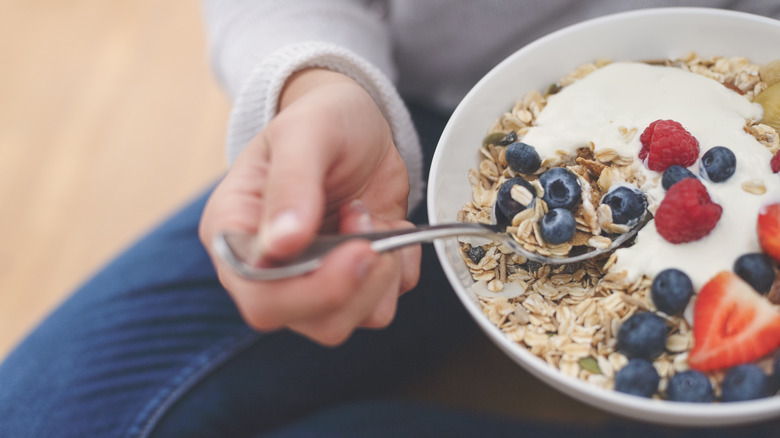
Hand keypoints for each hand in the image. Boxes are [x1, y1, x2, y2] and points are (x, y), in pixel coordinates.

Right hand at [199, 69, 420, 344]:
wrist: (358, 122)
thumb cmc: (321, 119)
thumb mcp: (305, 134)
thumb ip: (292, 183)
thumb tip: (283, 243)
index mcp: (235, 234)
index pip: (259, 296)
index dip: (311, 291)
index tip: (358, 252)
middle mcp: (269, 269)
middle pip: (309, 320)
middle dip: (355, 282)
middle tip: (369, 224)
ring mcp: (311, 280)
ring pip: (346, 322)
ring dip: (378, 275)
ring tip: (371, 217)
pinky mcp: (352, 281)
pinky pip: (382, 306)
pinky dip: (399, 271)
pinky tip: (388, 227)